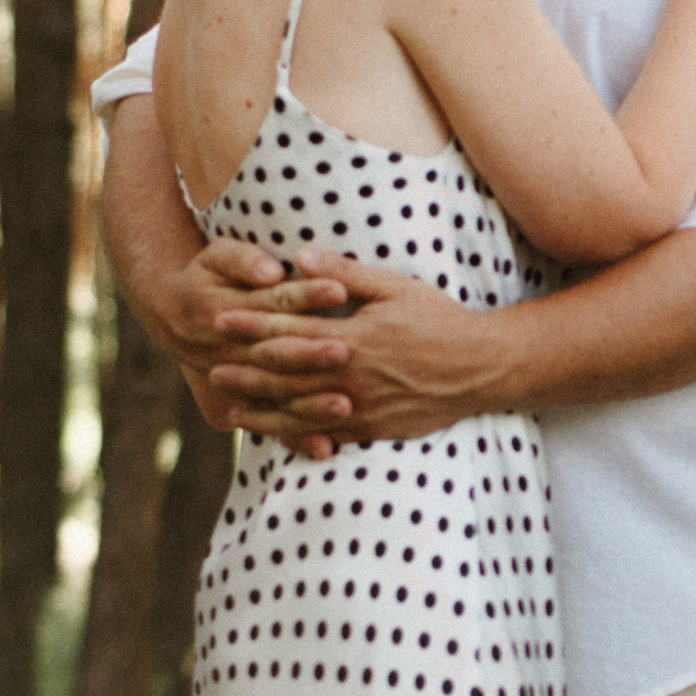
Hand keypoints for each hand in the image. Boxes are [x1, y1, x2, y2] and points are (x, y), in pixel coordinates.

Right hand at [153, 234, 358, 450]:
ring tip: (345, 407)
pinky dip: (296, 438)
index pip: (276, 302)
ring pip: (276, 395)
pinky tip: (324, 449)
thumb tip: (270, 270)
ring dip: (309, 404)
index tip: (340, 289)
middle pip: (278, 354)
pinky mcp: (245, 406)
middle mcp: (231, 352)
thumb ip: (244, 261)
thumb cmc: (207, 277)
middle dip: (312, 354)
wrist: (175, 318)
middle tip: (346, 352)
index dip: (307, 295)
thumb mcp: (218, 256)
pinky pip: (271, 425)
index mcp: (227, 312)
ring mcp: (237, 383)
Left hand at [247, 252, 512, 443]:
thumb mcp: (394, 286)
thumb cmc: (439, 320)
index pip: (290, 331)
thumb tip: (298, 258)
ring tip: (234, 411)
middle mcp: (352, 376)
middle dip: (247, 374)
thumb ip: (344, 273)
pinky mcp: (376, 429)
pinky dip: (300, 436)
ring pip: (302, 413)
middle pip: (286, 377)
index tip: (221, 320)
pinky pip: (330, 436)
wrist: (482, 367)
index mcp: (353, 337)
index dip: (251, 327)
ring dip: (264, 412)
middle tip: (213, 371)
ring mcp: (363, 407)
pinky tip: (279, 436)